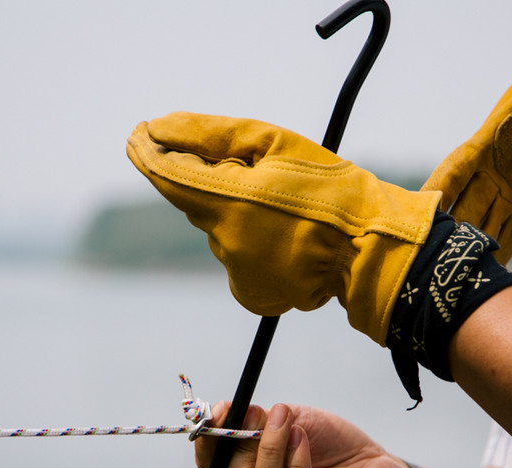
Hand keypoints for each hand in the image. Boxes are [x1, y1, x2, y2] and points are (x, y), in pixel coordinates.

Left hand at [127, 113, 440, 344]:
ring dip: (242, 216)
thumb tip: (156, 129)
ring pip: (222, 231)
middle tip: (265, 175)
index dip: (148, 152)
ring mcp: (237, 272)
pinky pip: (239, 260)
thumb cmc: (329, 187)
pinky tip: (288, 241)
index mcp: (227, 201)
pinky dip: (255, 246)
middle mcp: (224, 242)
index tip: (140, 134)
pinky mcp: (250, 294)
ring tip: (290, 214)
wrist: (371, 248)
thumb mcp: (273, 141)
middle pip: (199, 203)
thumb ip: (208, 134)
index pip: (165, 175)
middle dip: (218, 185)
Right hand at [195, 402, 425, 467]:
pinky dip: (296, 463)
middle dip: (242, 446)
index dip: (208, 442)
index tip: (218, 410)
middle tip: (262, 413)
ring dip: (272, 449)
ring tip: (291, 421)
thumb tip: (231, 411)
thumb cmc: (332, 445)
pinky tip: (303, 439)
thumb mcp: (293, 422)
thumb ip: (262, 419)